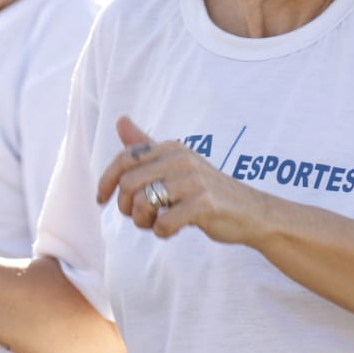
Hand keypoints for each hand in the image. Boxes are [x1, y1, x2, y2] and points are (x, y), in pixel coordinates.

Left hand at [96, 115, 264, 244]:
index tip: (102, 199)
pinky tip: (172, 230)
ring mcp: (194, 180)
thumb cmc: (206, 190)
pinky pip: (164, 223)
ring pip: (143, 204)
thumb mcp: (176, 164)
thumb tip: (120, 120)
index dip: (106, 180)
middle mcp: (181, 159)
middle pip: (129, 184)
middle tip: (138, 217)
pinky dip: (162, 232)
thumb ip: (146, 146)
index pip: (125, 159)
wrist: (251, 212)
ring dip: (143, 222)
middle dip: (125, 207)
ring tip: (156, 224)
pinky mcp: (204, 203)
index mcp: (171, 147)